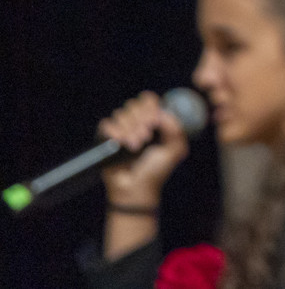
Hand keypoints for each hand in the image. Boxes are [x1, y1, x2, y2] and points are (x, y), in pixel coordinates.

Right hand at [99, 91, 189, 207]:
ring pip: (121, 114)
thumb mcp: (174, 150)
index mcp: (153, 121)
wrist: (136, 189)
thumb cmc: (156, 170)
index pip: (149, 100)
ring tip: (136, 147)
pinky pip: (106, 124)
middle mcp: (135, 122)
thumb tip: (161, 113)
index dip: (150, 105)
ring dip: (130, 130)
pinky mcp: (105, 139)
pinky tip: (121, 144)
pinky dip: (114, 132)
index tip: (154, 120)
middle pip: (134, 105)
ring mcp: (120, 130)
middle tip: (146, 138)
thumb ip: (175, 129)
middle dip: (141, 120)